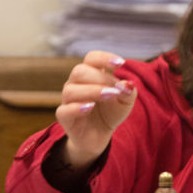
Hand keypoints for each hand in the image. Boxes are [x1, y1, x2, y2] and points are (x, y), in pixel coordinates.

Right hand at [55, 50, 137, 168]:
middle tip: (116, 89)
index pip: (92, 58)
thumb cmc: (112, 112)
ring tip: (110, 95)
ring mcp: (68, 100)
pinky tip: (90, 107)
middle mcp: (76, 83)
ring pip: (71, 89)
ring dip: (93, 91)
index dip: (104, 58)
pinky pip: (64, 110)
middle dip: (100, 78)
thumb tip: (128, 84)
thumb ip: (128, 91)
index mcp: (92, 74)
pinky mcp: (64, 117)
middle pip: (79, 71)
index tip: (121, 63)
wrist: (100, 135)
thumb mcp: (126, 101)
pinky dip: (77, 107)